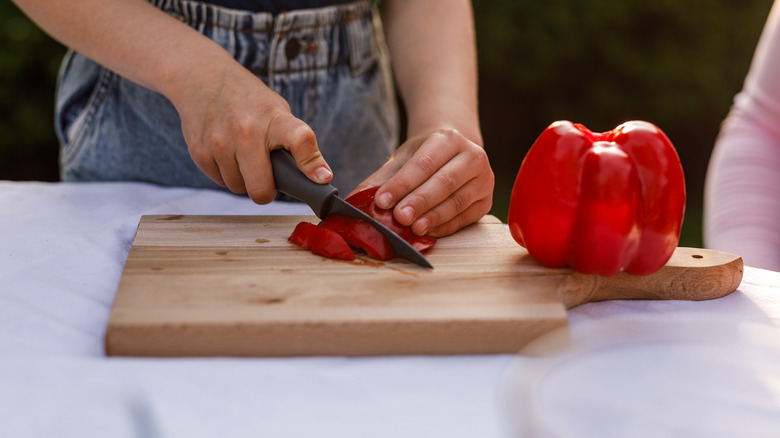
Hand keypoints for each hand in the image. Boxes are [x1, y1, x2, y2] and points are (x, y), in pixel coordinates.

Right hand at [173, 62, 331, 203]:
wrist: (201, 77)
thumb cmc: (248, 100)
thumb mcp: (277, 110)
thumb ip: (294, 142)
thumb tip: (319, 178)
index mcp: (275, 118)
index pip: (299, 139)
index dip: (311, 163)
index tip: (322, 179)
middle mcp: (246, 131)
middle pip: (261, 189)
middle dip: (266, 191)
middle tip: (266, 178)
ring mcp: (220, 143)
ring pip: (239, 188)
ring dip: (244, 180)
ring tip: (242, 156)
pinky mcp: (199, 152)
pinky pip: (221, 182)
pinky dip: (226, 174)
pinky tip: (226, 152)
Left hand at [353, 128, 493, 236]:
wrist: (454, 152)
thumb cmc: (425, 156)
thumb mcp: (402, 158)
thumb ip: (381, 179)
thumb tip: (353, 202)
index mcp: (448, 139)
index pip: (424, 163)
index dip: (403, 184)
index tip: (382, 200)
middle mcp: (472, 156)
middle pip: (444, 183)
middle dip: (419, 202)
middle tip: (399, 218)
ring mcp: (484, 179)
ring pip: (457, 201)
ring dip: (433, 217)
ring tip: (414, 229)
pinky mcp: (486, 201)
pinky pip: (465, 217)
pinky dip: (446, 226)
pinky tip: (429, 232)